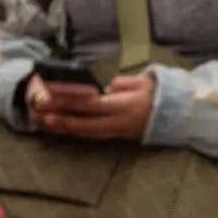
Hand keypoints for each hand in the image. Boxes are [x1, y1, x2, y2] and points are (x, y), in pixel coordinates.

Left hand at [31, 73, 154, 140]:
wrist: (179, 114)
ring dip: (64, 128)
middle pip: (83, 123)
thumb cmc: (159, 93)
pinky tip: (64, 127)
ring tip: (45, 121)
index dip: (66, 101)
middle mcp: (118, 122)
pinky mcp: (118, 136)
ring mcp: (117, 131)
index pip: (88, 104)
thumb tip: (102, 89)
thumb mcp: (142, 82)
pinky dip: (76, 132)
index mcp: (123, 105)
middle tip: (38, 112)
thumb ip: (120, 84)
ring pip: (86, 132)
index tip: (47, 96)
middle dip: (59, 118)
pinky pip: (93, 135)